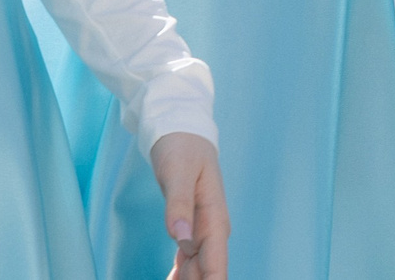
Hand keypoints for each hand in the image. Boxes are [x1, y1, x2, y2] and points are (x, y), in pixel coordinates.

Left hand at [149, 131, 227, 279]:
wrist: (181, 130)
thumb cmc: (181, 146)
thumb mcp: (177, 171)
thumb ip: (178, 204)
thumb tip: (182, 239)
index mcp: (214, 218)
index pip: (216, 265)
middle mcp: (212, 229)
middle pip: (208, 272)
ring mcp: (201, 230)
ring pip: (198, 270)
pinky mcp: (189, 229)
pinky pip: (187, 262)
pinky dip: (181, 276)